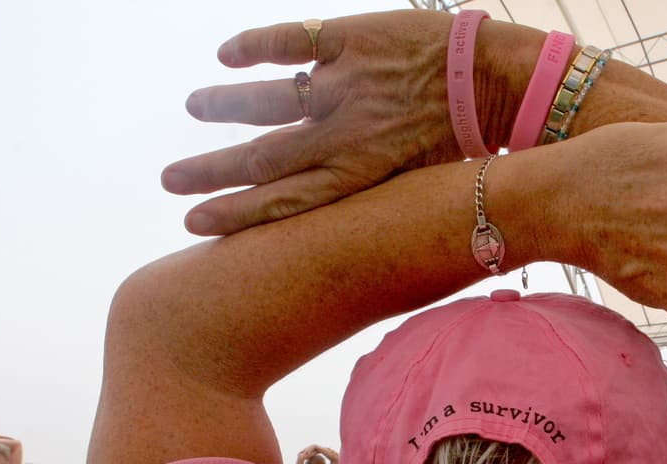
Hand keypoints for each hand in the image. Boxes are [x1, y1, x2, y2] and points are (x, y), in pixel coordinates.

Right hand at [163, 11, 464, 234]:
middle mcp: (345, 133)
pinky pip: (294, 39)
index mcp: (359, 176)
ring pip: (269, 100)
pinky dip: (257, 45)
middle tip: (169, 180)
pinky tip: (227, 53)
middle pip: (263, 157)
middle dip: (211, 171)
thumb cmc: (459, 144)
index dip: (235, 213)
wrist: (497, 82)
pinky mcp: (354, 40)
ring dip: (225, 105)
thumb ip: (362, 196)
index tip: (193, 221)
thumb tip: (319, 219)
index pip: (283, 201)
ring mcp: (346, 84)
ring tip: (193, 107)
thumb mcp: (410, 185)